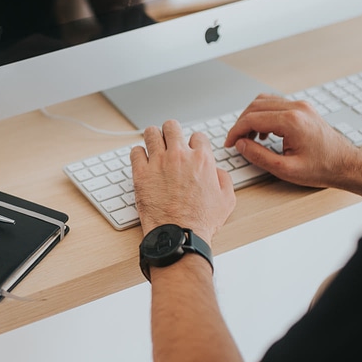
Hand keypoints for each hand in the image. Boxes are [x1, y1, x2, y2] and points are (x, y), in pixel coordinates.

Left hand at [130, 120, 235, 242]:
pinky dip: (138, 154)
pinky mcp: (141, 173)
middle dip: (171, 132)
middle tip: (168, 141)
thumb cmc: (201, 221)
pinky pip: (135, 152)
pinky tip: (141, 161)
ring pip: (151, 133)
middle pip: (172, 127)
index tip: (189, 150)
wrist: (180, 234)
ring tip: (153, 145)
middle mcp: (179, 156)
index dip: (193, 143)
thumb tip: (216, 171)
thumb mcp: (227, 200)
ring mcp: (158, 162)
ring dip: (153, 137)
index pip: (197, 136)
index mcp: (201, 159)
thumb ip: (223, 179)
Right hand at [223, 94, 357, 188]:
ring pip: (264, 102)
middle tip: (236, 141)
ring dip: (251, 117)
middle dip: (241, 123)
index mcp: (292, 121)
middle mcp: (296, 108)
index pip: (252, 118)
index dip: (235, 131)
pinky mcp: (303, 108)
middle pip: (256, 106)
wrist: (345, 164)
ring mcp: (301, 106)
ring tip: (249, 137)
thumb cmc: (321, 168)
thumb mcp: (285, 169)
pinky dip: (263, 115)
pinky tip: (263, 132)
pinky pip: (275, 104)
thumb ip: (258, 156)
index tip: (229, 143)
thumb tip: (240, 145)